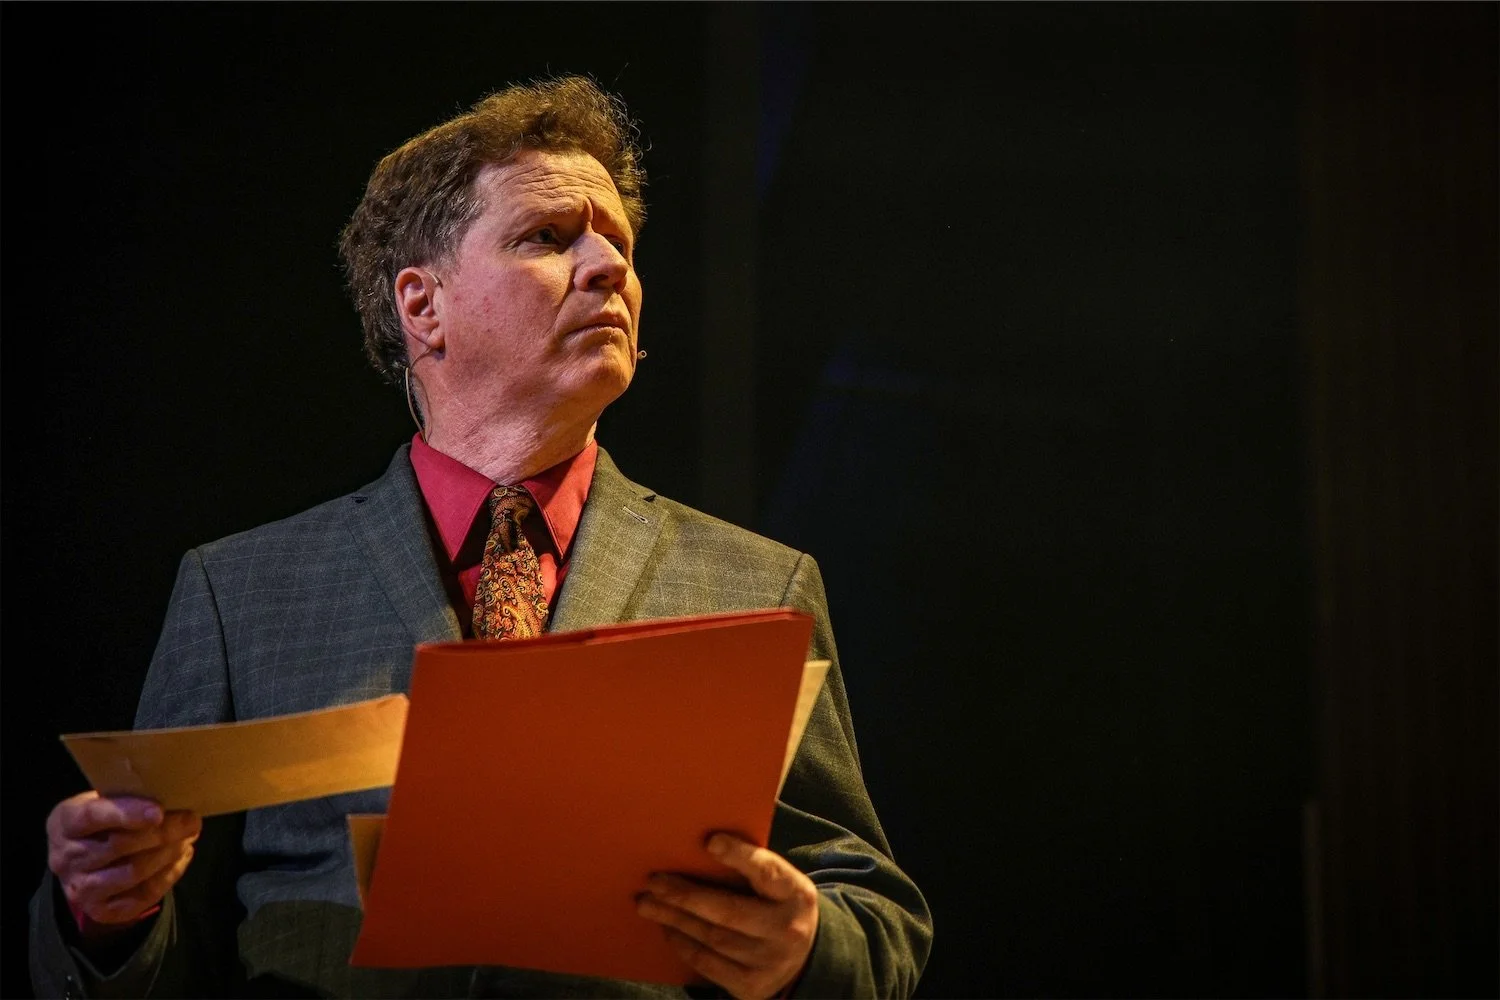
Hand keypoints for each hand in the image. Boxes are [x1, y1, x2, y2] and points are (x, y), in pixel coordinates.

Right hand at [46, 791, 200, 929]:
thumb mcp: (104, 801)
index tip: (159, 811)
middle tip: (191, 820)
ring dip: (169, 853)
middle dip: (163, 832)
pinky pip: (142, 895)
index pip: (92, 816)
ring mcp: (80, 888)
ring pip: (133, 872)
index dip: (127, 813)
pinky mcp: (100, 910)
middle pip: (119, 845)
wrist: (81, 859)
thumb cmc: (102, 820)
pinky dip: (169, 875)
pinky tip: (182, 856)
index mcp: (64, 822)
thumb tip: (175, 796)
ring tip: (188, 838)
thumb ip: (130, 798)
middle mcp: (65, 858)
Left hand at [636, 832, 818, 999]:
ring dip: (675, 919)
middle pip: (728, 911)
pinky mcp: (750, 986)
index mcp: (796, 893)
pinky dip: (682, 944)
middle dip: (685, 896)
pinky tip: (668, 928)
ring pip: (712, 937)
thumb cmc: (779, 907)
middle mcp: (787, 930)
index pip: (768, 871)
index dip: (740, 856)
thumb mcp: (780, 885)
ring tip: (648, 904)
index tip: (711, 842)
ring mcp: (768, 962)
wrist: (805, 960)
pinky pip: (707, 963)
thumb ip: (752, 870)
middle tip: (653, 882)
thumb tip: (700, 849)